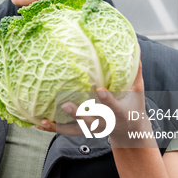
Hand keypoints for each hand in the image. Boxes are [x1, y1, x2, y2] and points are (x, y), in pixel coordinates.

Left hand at [36, 60, 150, 144]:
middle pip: (91, 120)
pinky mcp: (84, 131)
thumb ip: (135, 71)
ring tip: (44, 120)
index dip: (107, 99)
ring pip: (75, 130)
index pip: (113, 106)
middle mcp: (105, 123)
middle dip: (78, 114)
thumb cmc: (133, 106)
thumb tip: (135, 46)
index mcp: (120, 114)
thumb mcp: (138, 92)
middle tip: (65, 104)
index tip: (99, 89)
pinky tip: (39, 123)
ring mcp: (93, 128)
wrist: (131, 131)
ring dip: (59, 126)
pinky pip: (67, 131)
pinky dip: (53, 128)